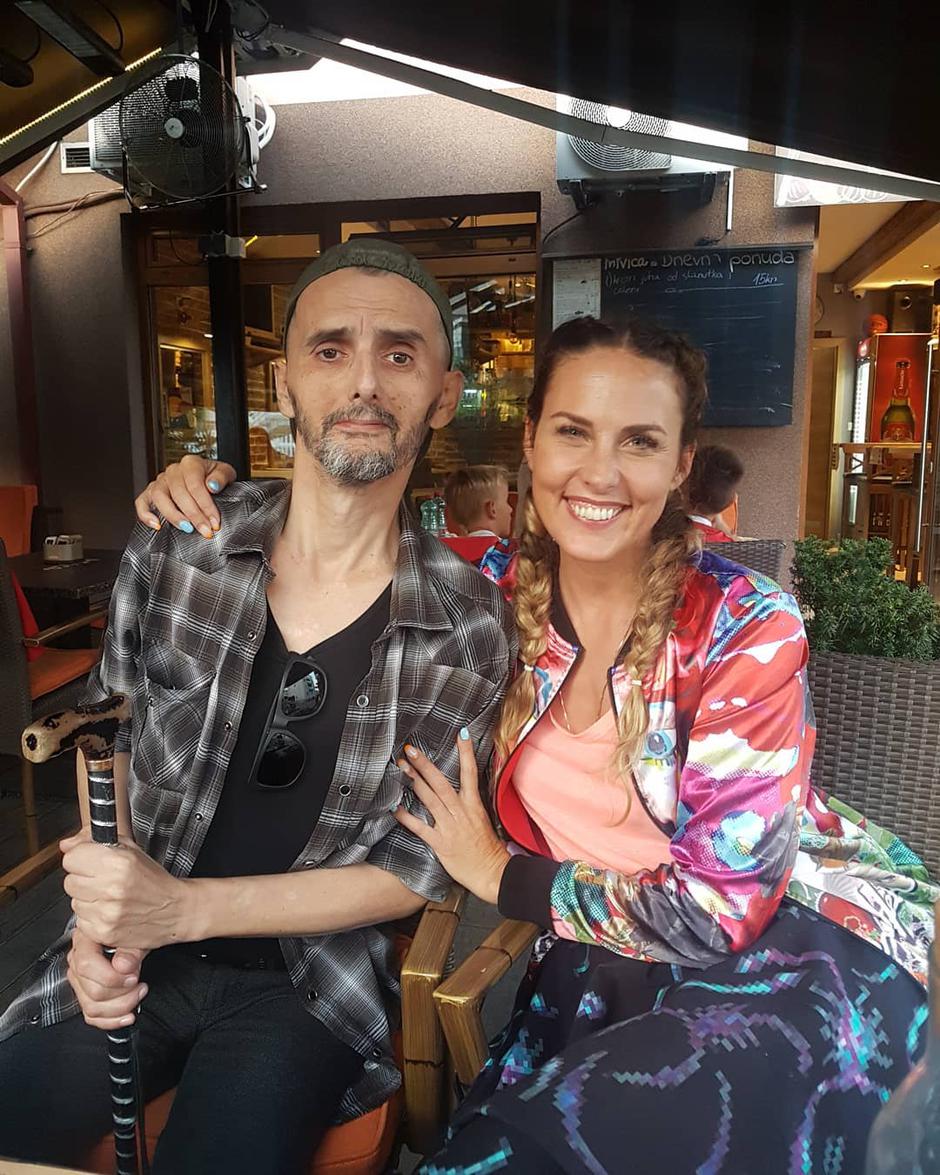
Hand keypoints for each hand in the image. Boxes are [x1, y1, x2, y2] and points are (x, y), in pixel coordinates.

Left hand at [61, 834, 194, 949]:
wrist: (174, 909)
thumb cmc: (154, 880)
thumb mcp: (130, 850)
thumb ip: (95, 842)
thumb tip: (66, 845)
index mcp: (117, 862)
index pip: (71, 858)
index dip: (80, 859)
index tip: (90, 862)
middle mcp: (111, 887)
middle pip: (69, 882)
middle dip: (83, 880)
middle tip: (102, 880)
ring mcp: (106, 912)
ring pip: (74, 902)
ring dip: (88, 900)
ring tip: (109, 897)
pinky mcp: (104, 932)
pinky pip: (81, 922)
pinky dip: (92, 917)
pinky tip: (109, 911)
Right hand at [66, 924, 148, 1029]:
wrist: (131, 932)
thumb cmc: (132, 931)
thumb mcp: (137, 934)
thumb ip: (131, 949)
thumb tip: (123, 965)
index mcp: (85, 940)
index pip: (86, 966)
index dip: (111, 977)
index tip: (133, 977)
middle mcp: (76, 960)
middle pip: (92, 991)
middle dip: (122, 994)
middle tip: (140, 985)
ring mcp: (79, 980)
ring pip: (92, 1007)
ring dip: (120, 1007)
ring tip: (138, 994)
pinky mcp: (85, 995)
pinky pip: (92, 1016)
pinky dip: (112, 1020)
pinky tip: (128, 1015)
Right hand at [134, 455, 235, 536]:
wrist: (208, 479)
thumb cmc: (215, 478)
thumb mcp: (226, 473)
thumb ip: (221, 477)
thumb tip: (212, 486)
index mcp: (191, 464)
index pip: (195, 485)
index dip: (205, 506)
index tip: (214, 522)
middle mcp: (173, 471)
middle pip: (179, 493)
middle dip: (194, 515)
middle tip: (205, 530)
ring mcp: (160, 481)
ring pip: (159, 497)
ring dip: (173, 515)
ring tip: (187, 528)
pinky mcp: (151, 493)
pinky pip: (142, 502)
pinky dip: (146, 514)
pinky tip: (157, 525)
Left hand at [394, 731, 509, 905]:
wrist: (492, 872)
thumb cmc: (487, 848)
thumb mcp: (483, 820)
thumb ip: (469, 804)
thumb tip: (460, 790)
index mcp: (474, 805)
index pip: (470, 773)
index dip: (466, 753)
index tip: (460, 735)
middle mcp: (461, 812)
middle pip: (440, 782)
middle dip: (424, 765)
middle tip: (410, 750)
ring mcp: (450, 826)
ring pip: (429, 798)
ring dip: (414, 781)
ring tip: (401, 768)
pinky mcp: (441, 842)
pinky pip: (420, 827)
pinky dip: (406, 817)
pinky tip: (394, 808)